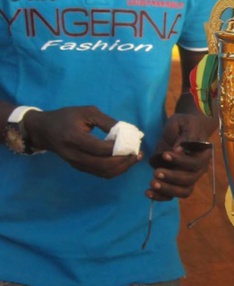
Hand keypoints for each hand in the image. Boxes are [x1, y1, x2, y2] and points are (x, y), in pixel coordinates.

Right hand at [23, 106, 140, 177]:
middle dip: (124, 161)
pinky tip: (124, 161)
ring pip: (103, 172)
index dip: (118, 147)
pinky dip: (115, 170)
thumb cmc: (66, 117)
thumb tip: (128, 132)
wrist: (44, 130)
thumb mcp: (86, 112)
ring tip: (134, 158)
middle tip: (137, 153)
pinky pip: (100, 173)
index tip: (131, 141)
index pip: (100, 148)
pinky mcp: (79, 168)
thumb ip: (107, 122)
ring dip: (122, 168)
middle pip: (104, 165)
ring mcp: (75, 164)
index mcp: (73, 138)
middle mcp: (73, 155)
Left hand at [147, 113, 214, 201]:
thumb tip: (179, 149)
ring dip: (167, 190)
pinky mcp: (177, 182)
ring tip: (152, 183)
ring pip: (183, 191)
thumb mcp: (186, 124)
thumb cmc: (186, 124)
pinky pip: (172, 195)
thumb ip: (186, 136)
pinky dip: (161, 196)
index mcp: (203, 155)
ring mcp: (189, 177)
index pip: (195, 164)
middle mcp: (199, 169)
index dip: (181, 162)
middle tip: (156, 172)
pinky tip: (148, 193)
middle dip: (172, 178)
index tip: (165, 155)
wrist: (184, 128)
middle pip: (189, 180)